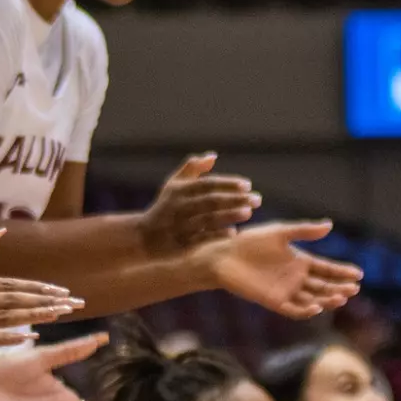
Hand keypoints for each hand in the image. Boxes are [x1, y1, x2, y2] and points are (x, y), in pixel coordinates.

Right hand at [0, 230, 82, 354]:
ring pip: (7, 318)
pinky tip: (31, 337)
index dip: (37, 288)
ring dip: (35, 317)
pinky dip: (11, 338)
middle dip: (45, 302)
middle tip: (71, 304)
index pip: (11, 285)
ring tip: (58, 316)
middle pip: (14, 301)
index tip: (60, 291)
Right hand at [137, 153, 258, 255]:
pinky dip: (217, 235)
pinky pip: (202, 239)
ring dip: (229, 216)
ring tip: (248, 213)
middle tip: (257, 199)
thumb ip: (192, 168)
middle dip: (235, 199)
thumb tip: (213, 156)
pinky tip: (233, 233)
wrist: (144, 237)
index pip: (207, 184)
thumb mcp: (173, 185)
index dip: (227, 183)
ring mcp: (179, 226)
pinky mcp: (180, 243)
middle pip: (211, 201)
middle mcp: (178, 207)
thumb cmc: (164, 207)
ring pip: (208, 219)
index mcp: (178, 191)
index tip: (247, 185)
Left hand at [199, 221, 362, 318]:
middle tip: (353, 288)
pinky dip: (305, 310)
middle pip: (324, 286)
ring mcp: (286, 291)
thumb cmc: (248, 242)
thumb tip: (329, 225)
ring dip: (327, 300)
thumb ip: (303, 231)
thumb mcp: (279, 233)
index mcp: (300, 261)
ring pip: (313, 299)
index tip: (358, 274)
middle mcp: (296, 278)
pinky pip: (293, 309)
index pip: (327, 269)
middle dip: (339, 288)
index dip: (342, 272)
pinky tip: (316, 307)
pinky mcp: (273, 301)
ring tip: (340, 297)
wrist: (223, 256)